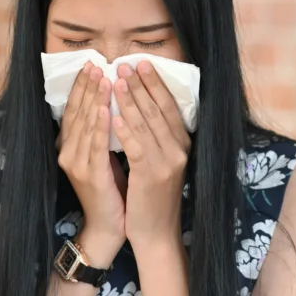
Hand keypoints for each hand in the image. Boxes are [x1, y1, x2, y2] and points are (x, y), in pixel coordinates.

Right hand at [56, 62, 126, 265]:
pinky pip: (96, 146)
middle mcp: (68, 152)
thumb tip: (114, 101)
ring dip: (94, 99)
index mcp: (71, 146)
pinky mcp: (90, 175)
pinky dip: (101, 126)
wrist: (109, 227)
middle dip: (88, 86)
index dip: (82, 86)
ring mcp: (76, 164)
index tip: (92, 63)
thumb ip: (104, 132)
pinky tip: (106, 109)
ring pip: (86, 125)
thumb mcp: (106, 156)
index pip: (75, 109)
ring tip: (103, 77)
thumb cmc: (112, 189)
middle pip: (78, 112)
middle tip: (97, 62)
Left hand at [111, 61, 190, 247]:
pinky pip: (136, 146)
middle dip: (140, 84)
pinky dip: (124, 129)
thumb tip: (141, 106)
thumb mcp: (161, 162)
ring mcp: (167, 162)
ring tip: (116, 79)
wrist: (156, 233)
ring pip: (146, 123)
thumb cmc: (153, 197)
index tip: (142, 63)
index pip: (169, 106)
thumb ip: (156, 138)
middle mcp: (179, 150)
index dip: (155, 83)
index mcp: (182, 144)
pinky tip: (113, 114)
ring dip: (129, 99)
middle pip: (158, 109)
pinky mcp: (151, 175)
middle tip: (126, 63)